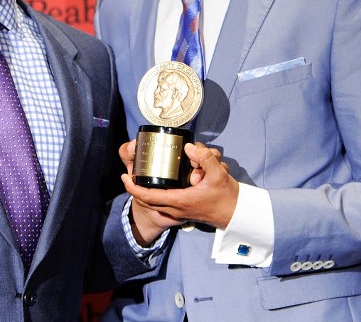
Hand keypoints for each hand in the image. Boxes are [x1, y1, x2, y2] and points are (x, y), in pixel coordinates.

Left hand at [120, 141, 238, 244]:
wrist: (235, 214)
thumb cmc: (226, 196)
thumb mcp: (218, 174)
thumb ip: (205, 158)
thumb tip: (189, 147)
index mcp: (180, 200)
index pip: (149, 197)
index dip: (133, 188)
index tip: (125, 177)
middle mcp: (176, 208)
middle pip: (147, 201)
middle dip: (135, 189)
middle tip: (130, 174)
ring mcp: (179, 211)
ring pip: (155, 203)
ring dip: (145, 192)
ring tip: (141, 176)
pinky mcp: (183, 210)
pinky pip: (164, 203)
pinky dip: (156, 195)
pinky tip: (160, 181)